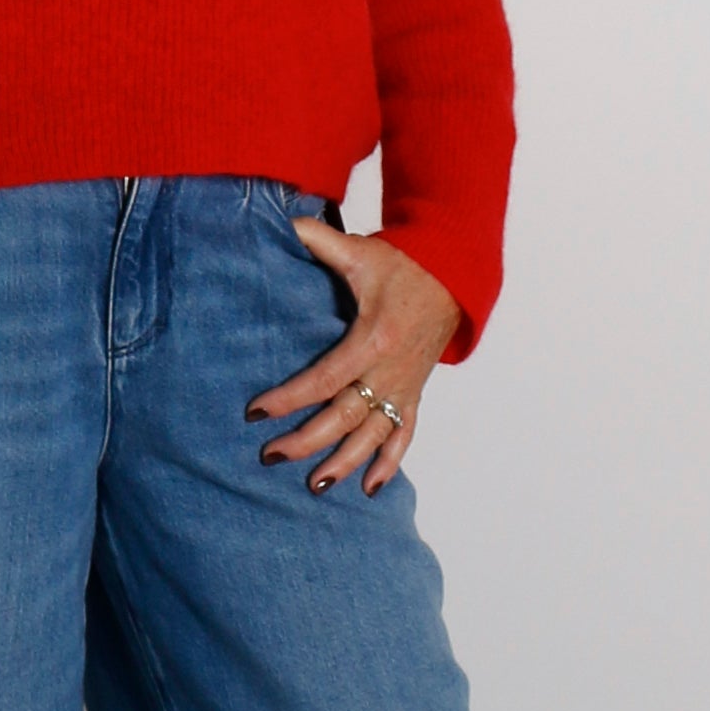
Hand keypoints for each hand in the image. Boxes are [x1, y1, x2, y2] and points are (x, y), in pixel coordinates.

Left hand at [247, 220, 460, 496]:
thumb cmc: (402, 264)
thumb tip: (280, 221)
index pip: (324, 378)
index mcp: (373, 338)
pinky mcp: (414, 393)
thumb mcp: (360, 251)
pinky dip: (390, 463)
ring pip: (373, 435)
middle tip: (271, 456)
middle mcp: (390, 370)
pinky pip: (404, 435)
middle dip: (307, 440)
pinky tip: (370, 488)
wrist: (453, 274)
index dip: (289, 399)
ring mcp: (404, 386)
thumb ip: (318, 239)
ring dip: (345, 462)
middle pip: (344, 416)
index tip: (256, 413)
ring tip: (315, 485)